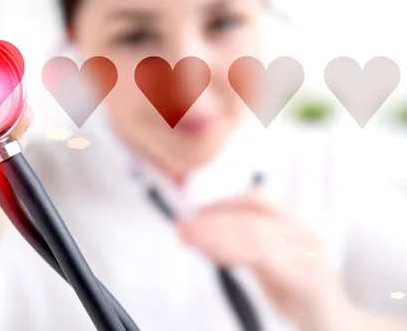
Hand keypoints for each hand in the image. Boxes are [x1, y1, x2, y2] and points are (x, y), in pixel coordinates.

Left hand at [175, 194, 354, 330]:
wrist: (335, 326)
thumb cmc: (300, 296)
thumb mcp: (268, 267)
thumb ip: (244, 249)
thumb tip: (206, 236)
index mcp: (294, 226)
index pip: (255, 201)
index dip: (221, 202)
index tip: (194, 211)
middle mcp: (303, 234)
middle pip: (249, 218)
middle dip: (210, 222)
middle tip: (182, 228)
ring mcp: (308, 254)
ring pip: (254, 234)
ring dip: (216, 235)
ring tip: (190, 239)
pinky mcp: (308, 278)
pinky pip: (265, 258)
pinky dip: (234, 253)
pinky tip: (214, 255)